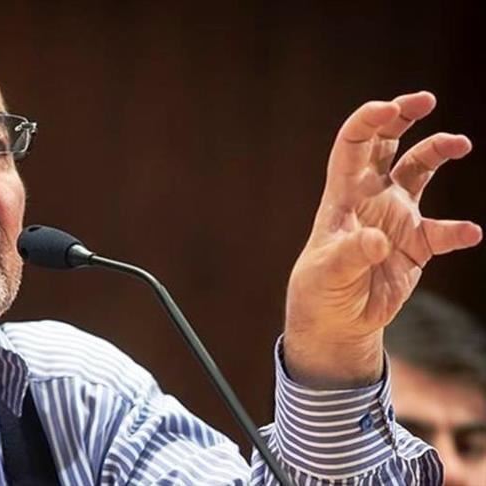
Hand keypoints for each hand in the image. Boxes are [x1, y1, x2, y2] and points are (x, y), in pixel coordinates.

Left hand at [284, 91, 481, 387]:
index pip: (354, 146)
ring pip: (419, 171)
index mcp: (344, 195)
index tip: (389, 109)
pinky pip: (443, 230)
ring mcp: (395, 217)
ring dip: (437, 153)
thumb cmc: (321, 289)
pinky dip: (458, 230)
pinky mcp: (416, 244)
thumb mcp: (330, 273)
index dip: (369, 122)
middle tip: (426, 99)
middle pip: (387, 144)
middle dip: (404, 116)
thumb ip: (352, 255)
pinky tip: (469, 232)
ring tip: (460, 143)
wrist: (336, 320)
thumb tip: (378, 241)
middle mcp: (371, 197)